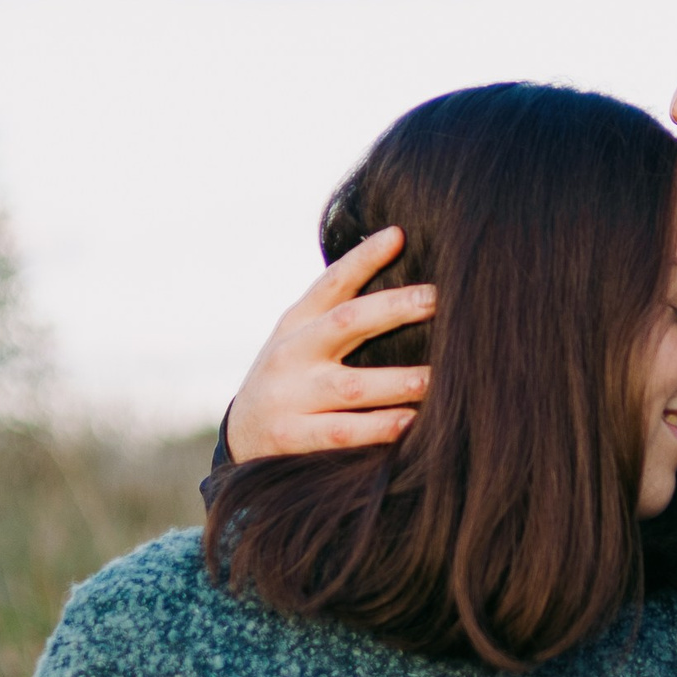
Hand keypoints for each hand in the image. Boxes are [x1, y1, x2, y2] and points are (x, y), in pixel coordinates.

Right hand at [221, 229, 436, 464]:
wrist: (239, 441)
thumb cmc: (290, 382)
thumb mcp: (300, 340)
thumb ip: (338, 314)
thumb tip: (401, 273)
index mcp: (296, 325)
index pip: (332, 284)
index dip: (363, 257)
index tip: (398, 235)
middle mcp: (290, 354)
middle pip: (346, 322)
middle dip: (395, 308)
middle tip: (437, 299)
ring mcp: (288, 397)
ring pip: (352, 385)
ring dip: (399, 381)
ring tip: (437, 377)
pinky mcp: (290, 438)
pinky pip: (343, 433)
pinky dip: (379, 428)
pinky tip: (411, 423)